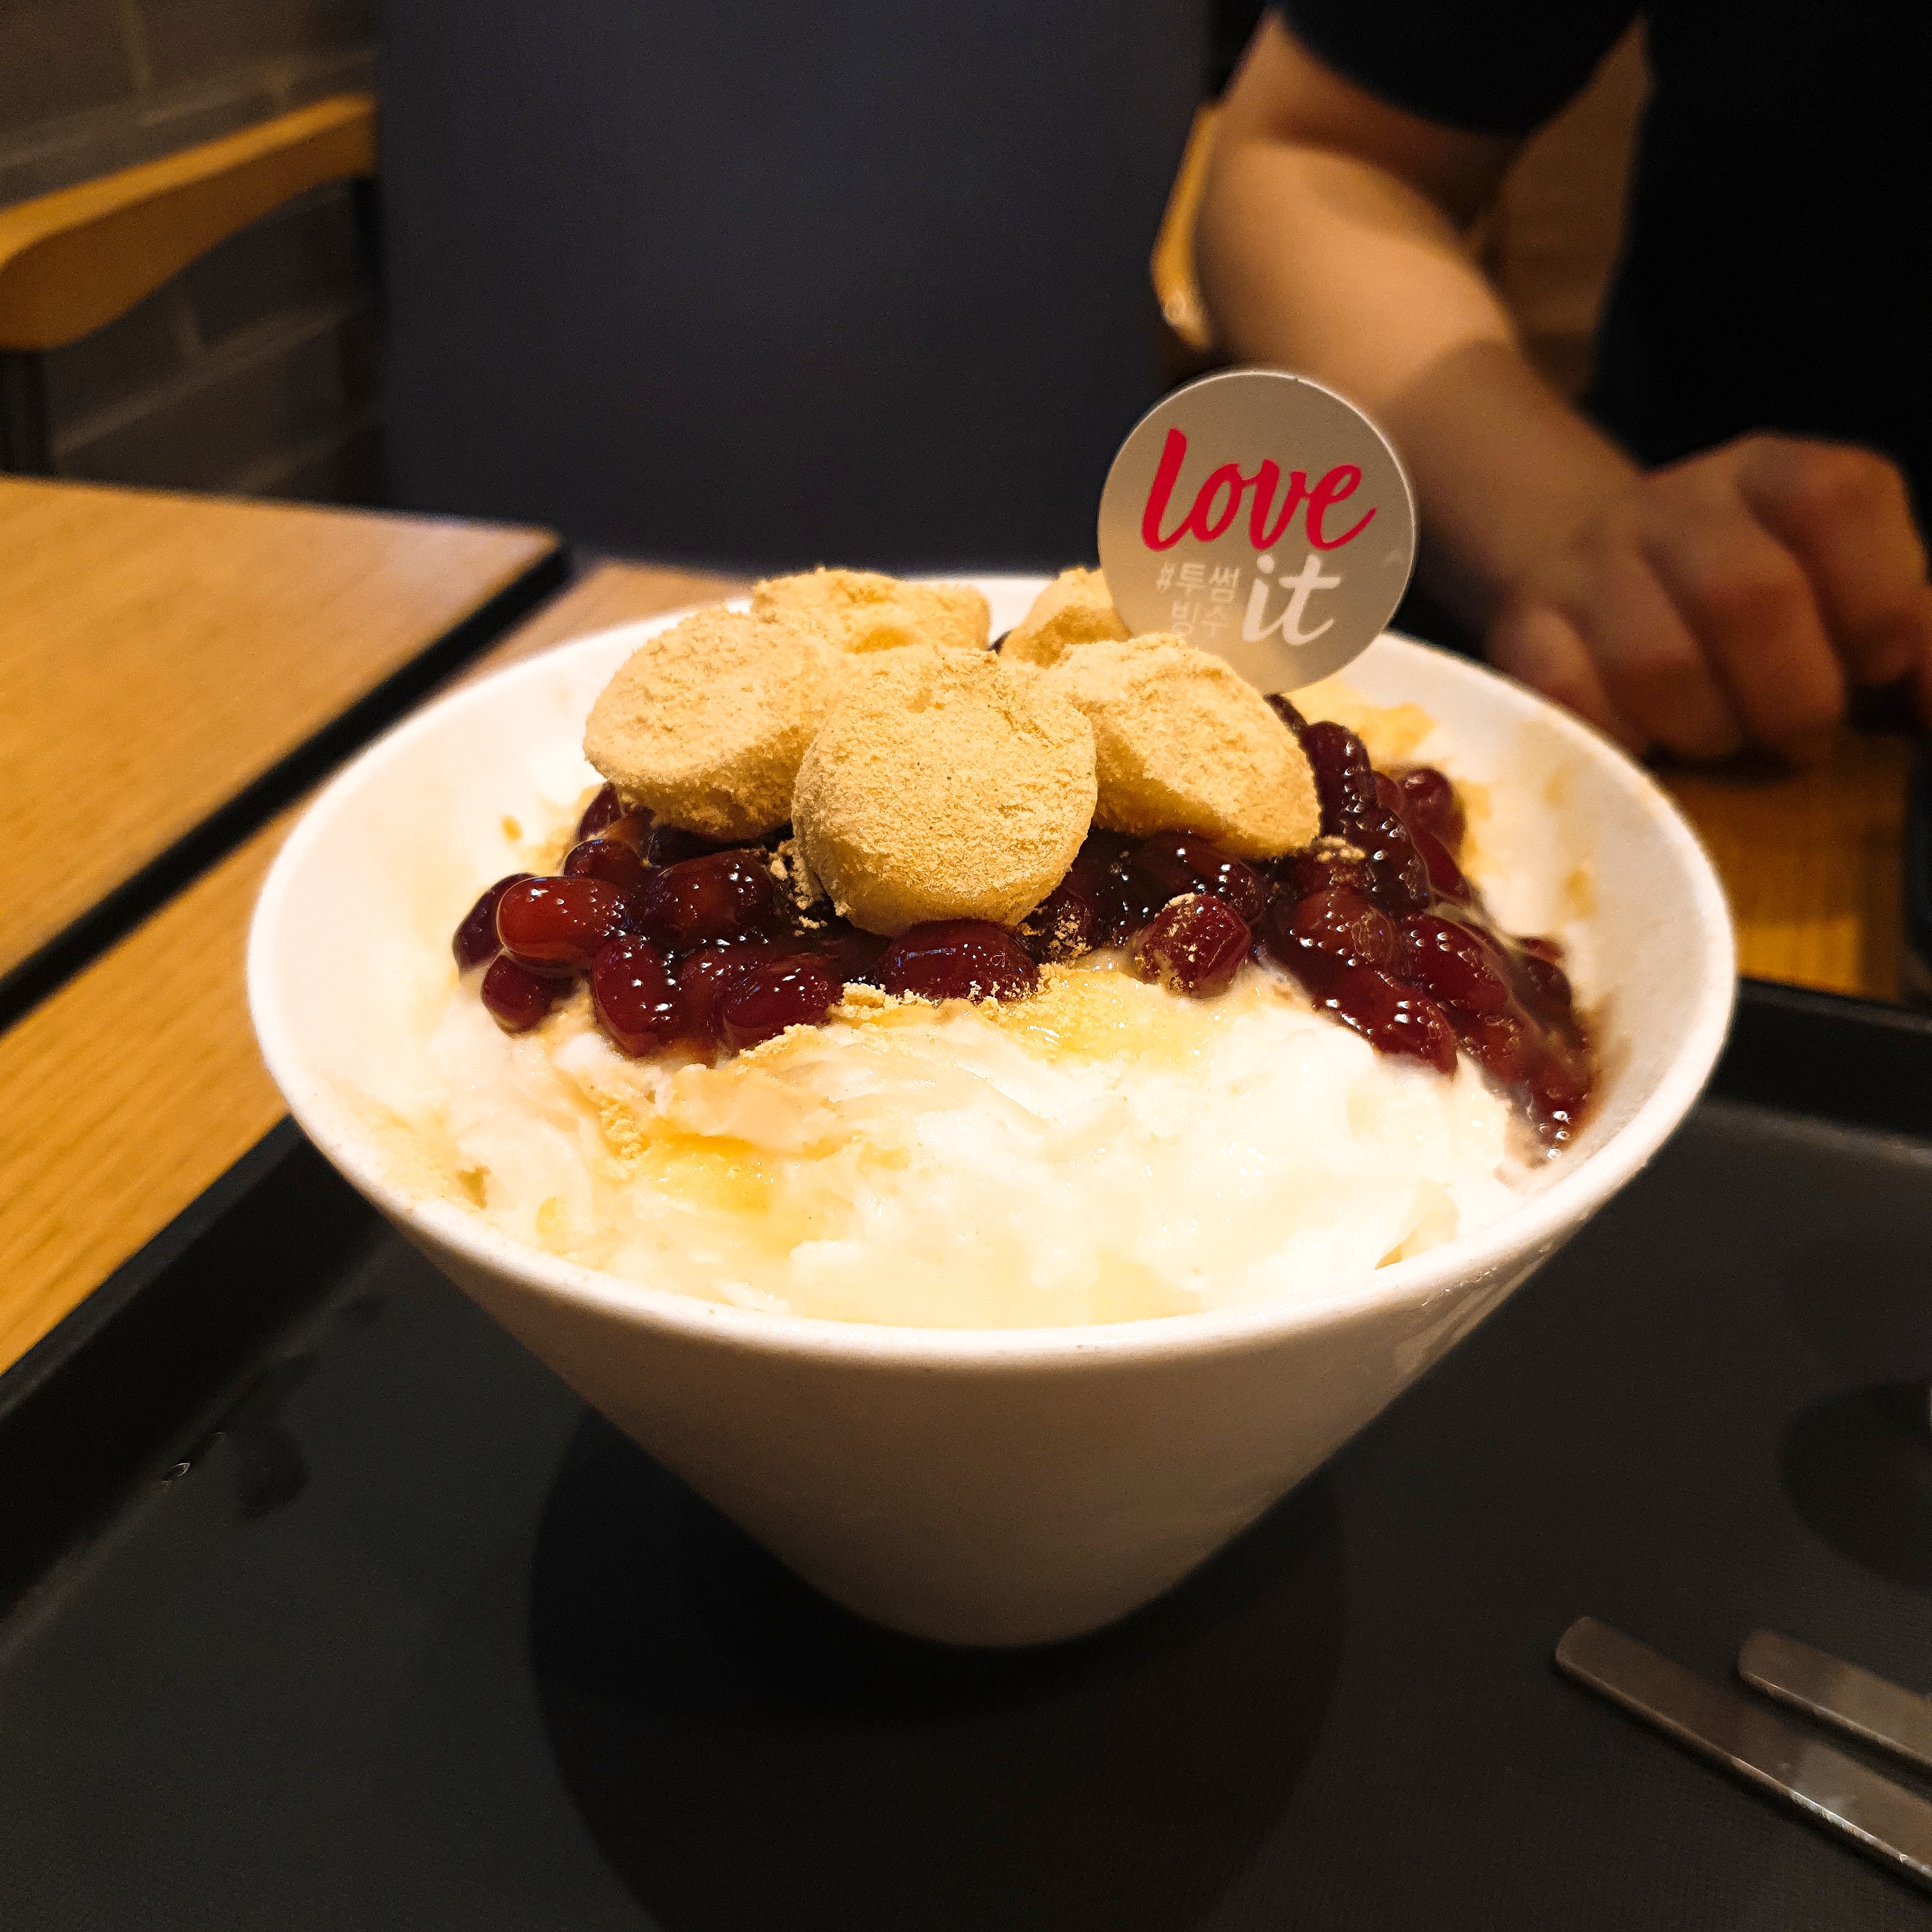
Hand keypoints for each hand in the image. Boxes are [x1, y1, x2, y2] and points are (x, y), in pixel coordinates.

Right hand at [1486, 436, 1931, 762]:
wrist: (1588, 567)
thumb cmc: (1747, 608)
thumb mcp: (1843, 591)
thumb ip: (1911, 640)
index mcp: (1775, 472)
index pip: (1838, 499)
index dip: (1876, 601)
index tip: (1875, 668)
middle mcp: (1677, 502)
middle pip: (1749, 596)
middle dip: (1794, 697)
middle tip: (1799, 739)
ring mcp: (1589, 564)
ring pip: (1658, 664)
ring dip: (1708, 729)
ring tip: (1719, 740)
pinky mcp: (1523, 627)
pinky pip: (1569, 697)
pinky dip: (1619, 739)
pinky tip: (1643, 742)